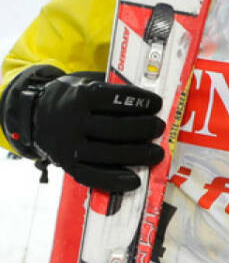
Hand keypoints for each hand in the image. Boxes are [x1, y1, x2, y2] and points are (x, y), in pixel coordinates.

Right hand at [3, 67, 163, 191]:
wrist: (34, 113)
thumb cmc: (72, 96)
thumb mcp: (86, 82)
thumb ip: (112, 89)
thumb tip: (149, 101)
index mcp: (80, 96)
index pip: (115, 99)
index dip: (140, 101)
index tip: (157, 104)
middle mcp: (72, 121)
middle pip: (115, 128)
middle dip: (143, 129)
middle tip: (159, 128)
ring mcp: (68, 145)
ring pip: (107, 153)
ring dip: (137, 155)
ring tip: (157, 154)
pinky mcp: (66, 164)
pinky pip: (91, 176)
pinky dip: (114, 180)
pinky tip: (134, 180)